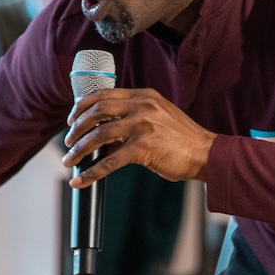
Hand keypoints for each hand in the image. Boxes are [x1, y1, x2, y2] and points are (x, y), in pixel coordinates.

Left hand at [64, 86, 214, 184]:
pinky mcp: (144, 147)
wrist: (206, 153)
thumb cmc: (183, 139)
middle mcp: (142, 106)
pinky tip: (81, 180)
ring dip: (79, 149)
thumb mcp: (159, 116)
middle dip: (76, 128)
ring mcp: (143, 125)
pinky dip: (91, 172)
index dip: (82, 107)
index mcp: (144, 96)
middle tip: (68, 143)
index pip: (104, 95)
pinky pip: (110, 161)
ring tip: (69, 161)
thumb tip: (105, 132)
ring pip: (99, 134)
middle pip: (96, 111)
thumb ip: (135, 117)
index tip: (72, 120)